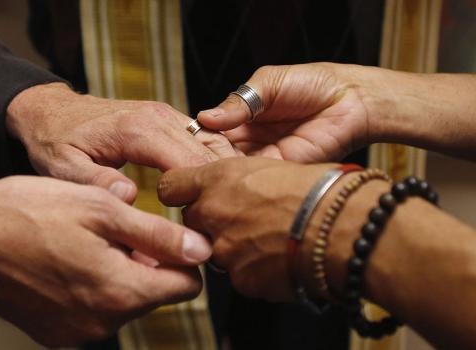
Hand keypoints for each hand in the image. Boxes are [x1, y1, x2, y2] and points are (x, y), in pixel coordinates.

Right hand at [0, 176, 210, 346]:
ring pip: (125, 301)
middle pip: (155, 294)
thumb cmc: (32, 214)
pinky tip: (71, 262)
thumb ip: (158, 235)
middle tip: (116, 231)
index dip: (183, 258)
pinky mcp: (57, 333)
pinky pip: (96, 311)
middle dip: (147, 263)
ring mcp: (79, 332)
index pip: (187, 287)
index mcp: (122, 291)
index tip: (164, 237)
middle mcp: (104, 322)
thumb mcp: (102, 210)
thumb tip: (201, 250)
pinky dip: (94, 288)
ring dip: (119, 273)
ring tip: (88, 243)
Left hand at [6, 83, 239, 202]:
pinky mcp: (167, 117)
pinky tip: (214, 184)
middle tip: (215, 223)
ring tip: (220, 205)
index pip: (188, 164)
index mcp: (137, 130)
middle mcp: (158, 117)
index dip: (199, 196)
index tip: (198, 226)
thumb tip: (131, 197)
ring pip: (212, 142)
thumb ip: (96, 182)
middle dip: (214, 188)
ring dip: (220, 172)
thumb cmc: (55, 141)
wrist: (51, 112)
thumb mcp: (63, 168)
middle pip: (206, 154)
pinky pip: (203, 136)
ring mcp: (166, 114)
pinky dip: (214, 159)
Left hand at [157, 157, 333, 301]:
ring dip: (235, 247)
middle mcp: (213, 213)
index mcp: (218, 179)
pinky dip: (255, 269)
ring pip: (217, 250)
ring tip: (271, 238)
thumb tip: (234, 187)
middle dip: (211, 221)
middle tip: (244, 218)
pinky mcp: (242, 280)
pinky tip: (280, 257)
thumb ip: (239, 179)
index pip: (170, 186)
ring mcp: (225, 250)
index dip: (181, 192)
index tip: (189, 195)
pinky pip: (240, 274)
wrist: (344, 228)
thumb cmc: (318, 190)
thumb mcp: (272, 167)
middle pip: (192, 220)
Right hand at [197, 63, 371, 162]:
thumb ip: (238, 102)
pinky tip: (226, 176)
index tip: (177, 144)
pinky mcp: (281, 169)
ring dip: (218, 170)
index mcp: (243, 119)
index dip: (196, 138)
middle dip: (202, 159)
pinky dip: (241, 178)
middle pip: (218, 155)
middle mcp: (250, 141)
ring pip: (233, 169)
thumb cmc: (313, 83)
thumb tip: (205, 117)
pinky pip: (256, 176)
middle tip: (183, 163)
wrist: (351, 99)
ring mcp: (265, 157)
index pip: (211, 133)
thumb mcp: (268, 83)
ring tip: (199, 171)